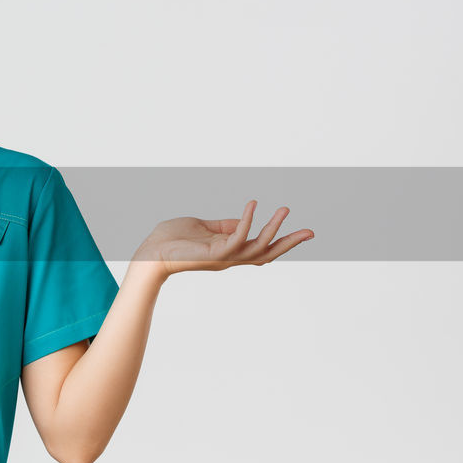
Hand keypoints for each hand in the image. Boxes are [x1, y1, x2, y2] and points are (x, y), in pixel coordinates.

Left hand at [133, 200, 313, 277]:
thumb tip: (244, 219)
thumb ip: (224, 225)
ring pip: (257, 247)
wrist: (151, 252)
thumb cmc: (172, 239)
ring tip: (285, 209)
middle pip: (267, 254)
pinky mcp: (213, 254)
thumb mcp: (204, 228)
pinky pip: (237, 238)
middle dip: (289, 243)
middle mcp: (230, 258)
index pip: (261, 248)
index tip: (302, 232)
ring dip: (273, 229)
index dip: (281, 241)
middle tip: (311, 232)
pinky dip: (247, 221)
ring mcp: (223, 257)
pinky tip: (253, 204)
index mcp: (229, 251)